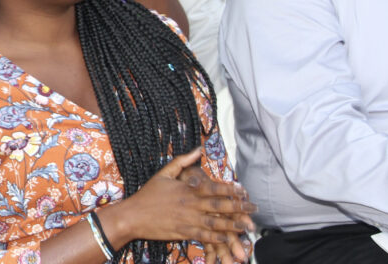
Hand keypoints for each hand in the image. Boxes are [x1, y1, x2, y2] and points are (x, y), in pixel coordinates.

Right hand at [106, 148, 254, 261]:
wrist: (133, 216)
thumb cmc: (148, 194)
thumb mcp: (164, 173)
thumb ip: (183, 161)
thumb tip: (198, 149)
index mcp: (187, 189)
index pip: (214, 188)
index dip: (231, 189)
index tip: (244, 190)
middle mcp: (191, 205)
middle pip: (220, 206)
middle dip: (239, 207)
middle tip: (254, 208)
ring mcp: (188, 220)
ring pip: (216, 223)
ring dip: (233, 224)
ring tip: (247, 226)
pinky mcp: (184, 233)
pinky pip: (205, 236)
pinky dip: (217, 238)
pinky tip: (228, 238)